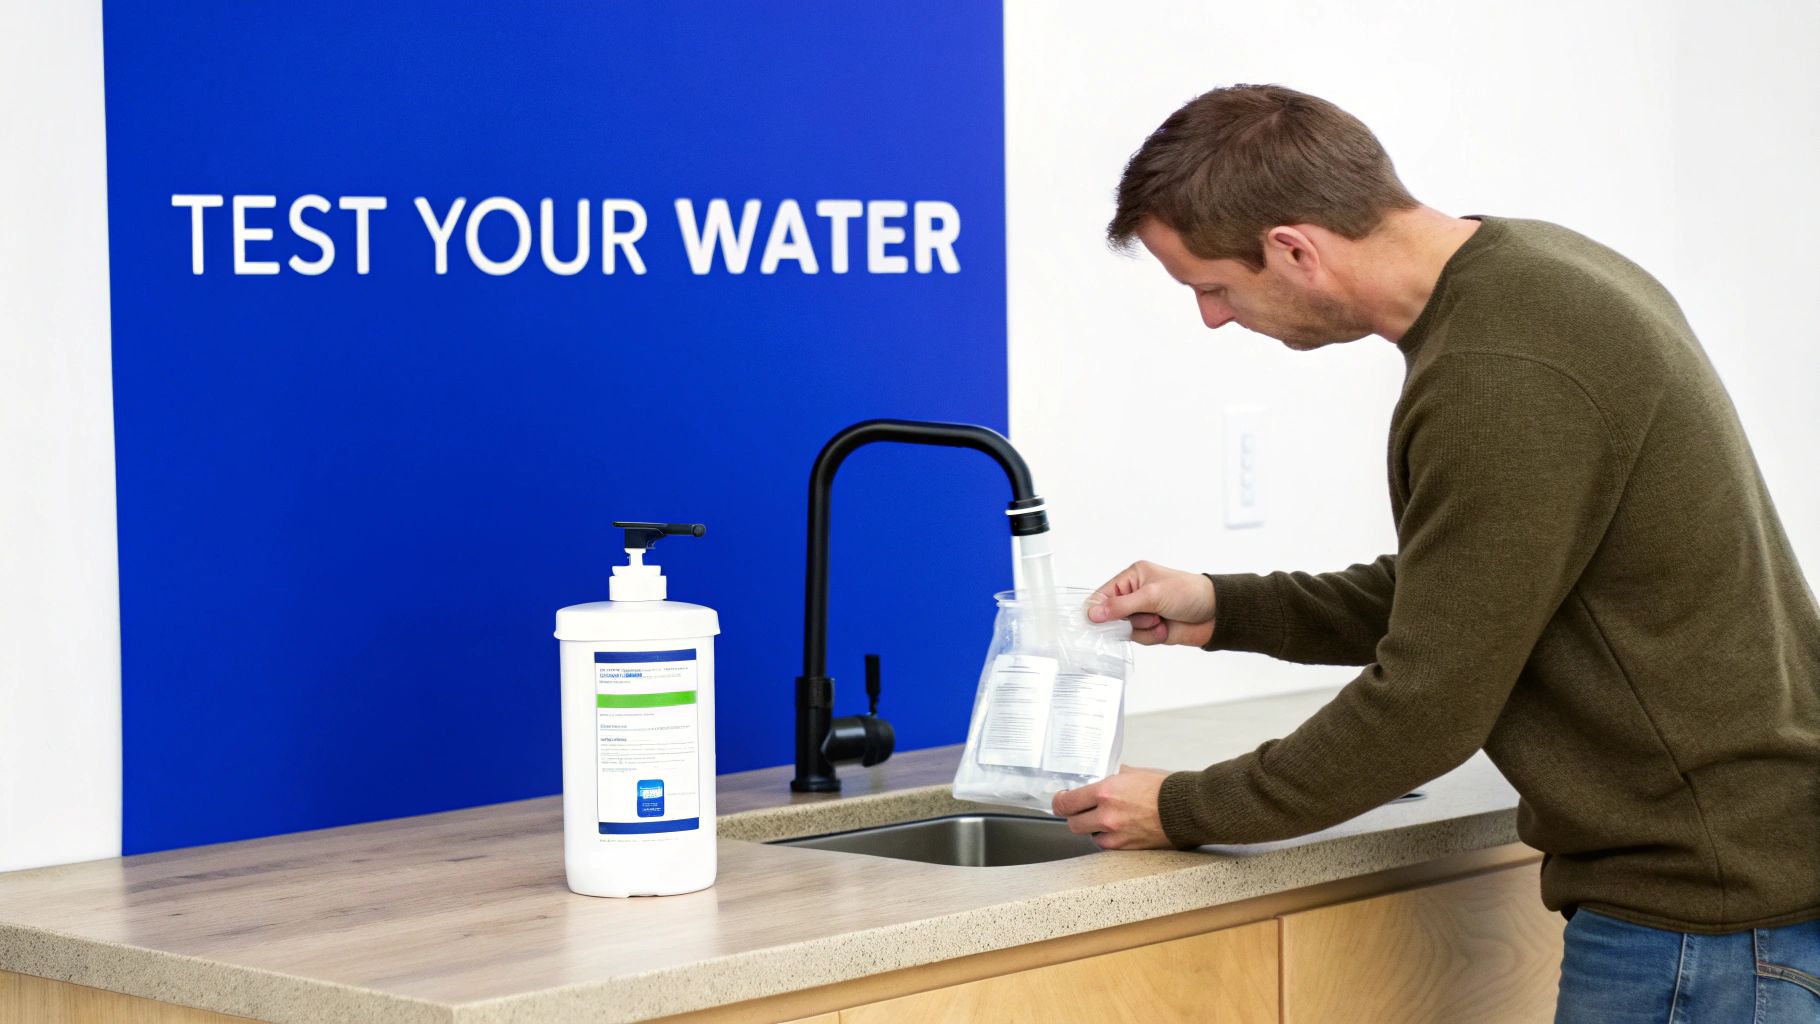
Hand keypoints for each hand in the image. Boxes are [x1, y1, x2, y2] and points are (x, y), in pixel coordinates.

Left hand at [1051, 765, 1173, 849]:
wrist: (1187, 809)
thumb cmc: (1165, 789)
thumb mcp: (1135, 773)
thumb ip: (1115, 777)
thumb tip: (1107, 777)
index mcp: (1105, 792)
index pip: (1067, 802)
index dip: (1059, 802)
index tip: (1060, 800)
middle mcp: (1106, 816)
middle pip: (1073, 823)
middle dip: (1074, 816)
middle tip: (1079, 811)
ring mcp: (1116, 835)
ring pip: (1090, 836)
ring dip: (1092, 829)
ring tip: (1104, 820)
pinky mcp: (1127, 848)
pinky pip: (1107, 846)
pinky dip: (1108, 839)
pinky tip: (1117, 830)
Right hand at [1086, 561, 1215, 646]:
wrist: (1215, 614)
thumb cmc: (1189, 593)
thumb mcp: (1152, 595)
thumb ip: (1121, 606)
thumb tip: (1093, 613)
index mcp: (1133, 577)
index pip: (1103, 594)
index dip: (1098, 610)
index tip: (1097, 622)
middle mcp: (1135, 594)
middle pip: (1111, 616)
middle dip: (1128, 620)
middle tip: (1145, 616)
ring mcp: (1143, 613)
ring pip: (1125, 630)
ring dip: (1143, 629)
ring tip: (1160, 620)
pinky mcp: (1151, 629)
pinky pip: (1139, 639)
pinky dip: (1151, 636)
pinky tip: (1165, 629)